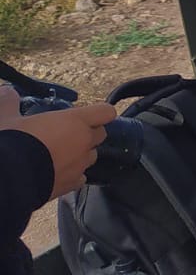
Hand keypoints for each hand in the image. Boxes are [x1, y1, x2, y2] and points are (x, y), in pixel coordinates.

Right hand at [0, 87, 118, 198]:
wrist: (8, 179)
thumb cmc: (12, 143)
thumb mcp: (7, 118)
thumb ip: (10, 102)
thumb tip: (6, 90)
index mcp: (75, 121)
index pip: (105, 112)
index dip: (99, 113)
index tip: (89, 115)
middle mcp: (84, 142)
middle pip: (100, 135)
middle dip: (89, 133)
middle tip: (69, 134)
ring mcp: (80, 165)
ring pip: (91, 156)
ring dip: (81, 154)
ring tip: (61, 154)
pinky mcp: (72, 185)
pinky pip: (80, 177)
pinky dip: (73, 175)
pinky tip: (57, 173)